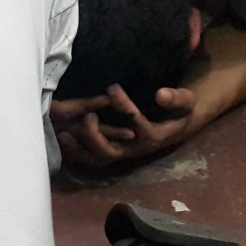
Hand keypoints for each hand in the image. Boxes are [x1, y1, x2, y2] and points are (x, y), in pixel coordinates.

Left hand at [54, 83, 199, 168]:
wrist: (174, 126)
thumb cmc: (178, 111)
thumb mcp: (186, 102)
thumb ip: (177, 98)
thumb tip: (161, 95)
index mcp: (154, 136)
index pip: (137, 125)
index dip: (125, 108)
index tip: (113, 87)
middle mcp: (134, 149)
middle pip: (110, 152)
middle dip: (94, 136)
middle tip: (87, 115)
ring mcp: (120, 152)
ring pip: (95, 158)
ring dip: (78, 149)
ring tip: (63, 133)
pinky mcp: (110, 151)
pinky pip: (88, 158)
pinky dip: (74, 151)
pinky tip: (59, 139)